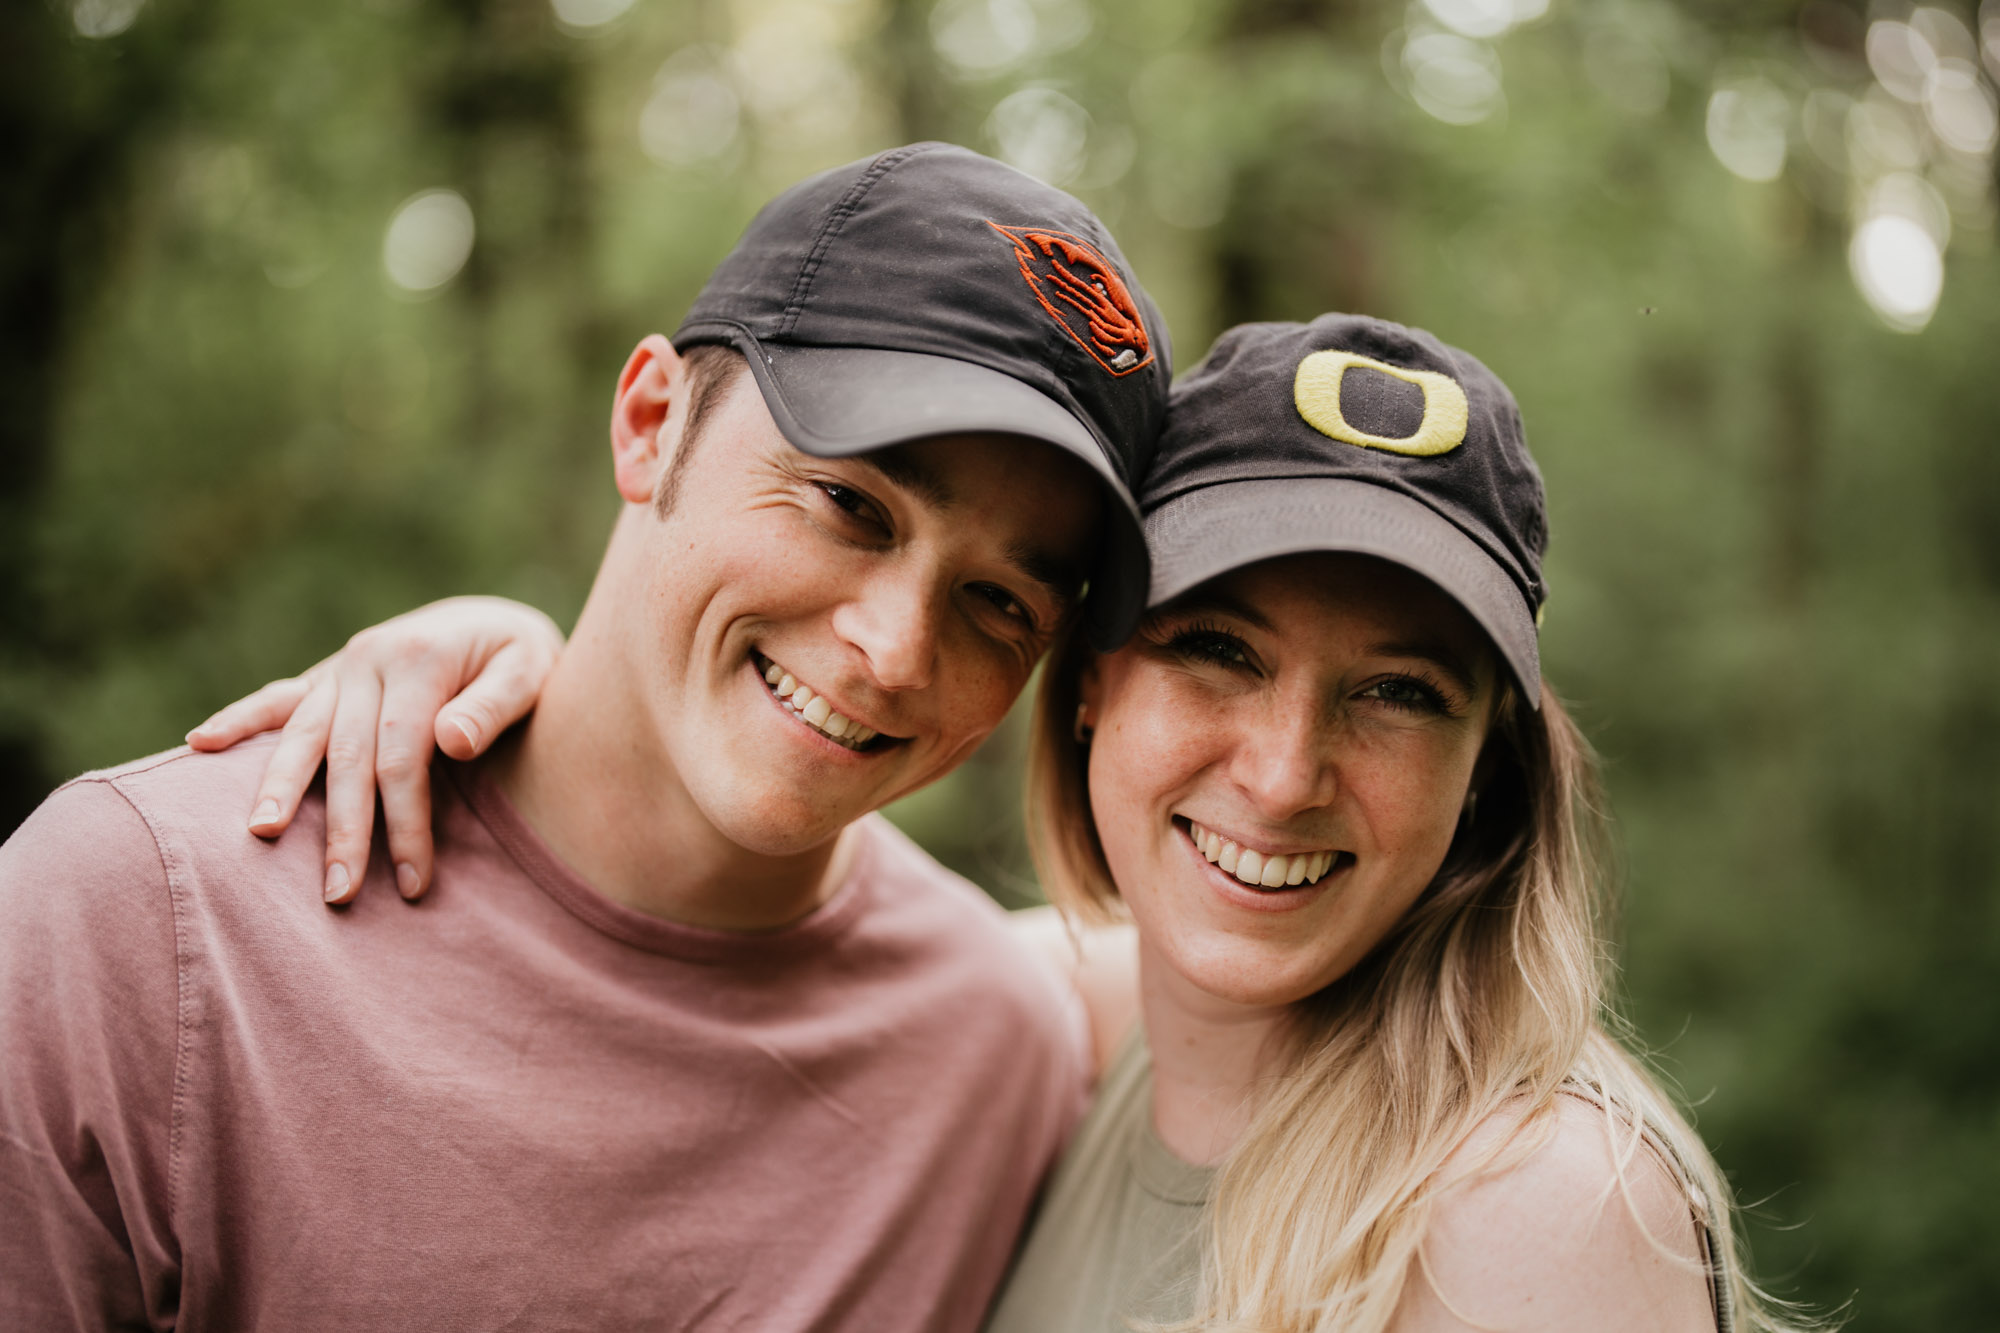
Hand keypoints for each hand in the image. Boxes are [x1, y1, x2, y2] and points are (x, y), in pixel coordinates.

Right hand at [186, 596, 563, 903]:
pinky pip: (277, 699)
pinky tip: (199, 742)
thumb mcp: (530, 671)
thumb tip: (454, 741)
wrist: (492, 621)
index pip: (402, 755)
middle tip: (337, 893)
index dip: (405, 821)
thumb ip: (493, 706)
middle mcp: (369, 660)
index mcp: (418, 659)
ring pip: (302, 734)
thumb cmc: (518, 658)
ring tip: (260, 835)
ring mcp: (341, 667)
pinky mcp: (325, 678)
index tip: (413, 881)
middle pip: (347, 755)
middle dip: (343, 828)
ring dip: (280, 787)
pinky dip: (239, 720)